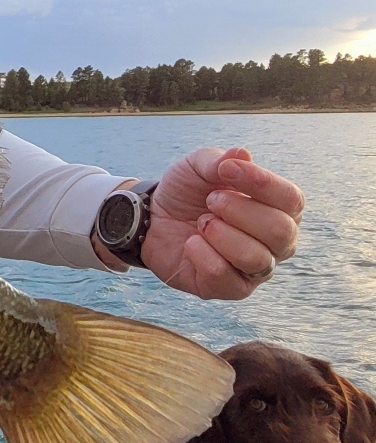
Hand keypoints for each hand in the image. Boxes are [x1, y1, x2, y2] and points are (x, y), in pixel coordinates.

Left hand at [138, 147, 302, 299]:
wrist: (151, 217)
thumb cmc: (186, 192)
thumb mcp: (197, 167)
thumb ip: (219, 161)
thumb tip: (241, 154)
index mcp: (278, 209)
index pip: (292, 199)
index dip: (262, 183)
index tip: (227, 169)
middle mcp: (276, 243)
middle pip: (281, 231)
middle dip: (239, 211)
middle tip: (210, 200)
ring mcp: (256, 269)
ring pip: (256, 259)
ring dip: (221, 234)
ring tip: (201, 222)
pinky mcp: (230, 288)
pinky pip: (225, 277)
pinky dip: (202, 254)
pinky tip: (191, 243)